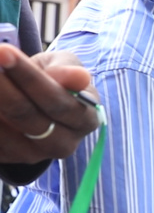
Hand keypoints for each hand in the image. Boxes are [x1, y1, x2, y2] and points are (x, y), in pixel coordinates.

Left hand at [0, 45, 99, 164]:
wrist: (40, 104)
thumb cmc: (57, 80)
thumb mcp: (65, 65)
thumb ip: (68, 69)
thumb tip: (80, 77)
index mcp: (87, 120)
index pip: (58, 101)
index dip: (30, 78)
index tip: (5, 53)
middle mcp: (64, 144)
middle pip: (28, 117)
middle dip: (3, 89)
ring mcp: (35, 155)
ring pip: (5, 133)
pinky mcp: (9, 159)